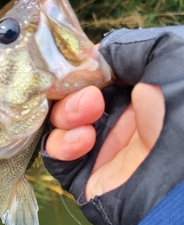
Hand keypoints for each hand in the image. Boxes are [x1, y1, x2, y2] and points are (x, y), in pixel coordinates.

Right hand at [42, 27, 183, 224]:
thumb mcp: (169, 55)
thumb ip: (130, 47)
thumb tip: (96, 57)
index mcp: (139, 92)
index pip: (92, 75)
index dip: (79, 68)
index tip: (75, 64)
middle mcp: (119, 120)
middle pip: (70, 97)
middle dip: (71, 91)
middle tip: (89, 95)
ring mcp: (102, 150)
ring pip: (59, 125)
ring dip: (65, 115)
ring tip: (89, 114)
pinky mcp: (86, 178)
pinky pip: (55, 158)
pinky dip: (60, 145)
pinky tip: (83, 140)